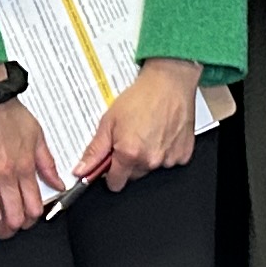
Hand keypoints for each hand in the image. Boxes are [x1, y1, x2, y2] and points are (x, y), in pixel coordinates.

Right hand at [0, 92, 57, 245]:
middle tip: (4, 230)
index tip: (24, 221)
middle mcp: (4, 176)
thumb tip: (58, 183)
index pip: (32, 208)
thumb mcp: (37, 135)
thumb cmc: (7, 110)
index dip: (29, 220)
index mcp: (23, 168)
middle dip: (9, 230)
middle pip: (11, 218)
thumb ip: (47, 163)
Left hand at [73, 60, 199, 189]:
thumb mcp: (109, 120)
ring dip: (148, 156)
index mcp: (129, 154)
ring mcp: (169, 159)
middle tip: (130, 138)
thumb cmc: (142, 97)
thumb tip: (82, 170)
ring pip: (151, 167)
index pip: (115, 183)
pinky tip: (162, 133)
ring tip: (147, 131)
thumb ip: (94, 150)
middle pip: (133, 175)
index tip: (110, 164)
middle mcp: (150, 160)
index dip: (110, 174)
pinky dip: (165, 151)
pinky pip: (170, 161)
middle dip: (129, 162)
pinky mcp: (183, 154)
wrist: (169, 82)